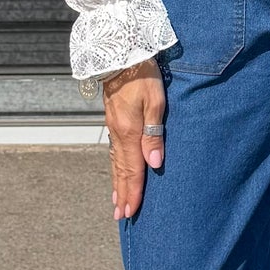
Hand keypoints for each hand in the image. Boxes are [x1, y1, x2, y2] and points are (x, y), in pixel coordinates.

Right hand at [102, 59, 165, 219]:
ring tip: (117, 202)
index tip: (131, 213)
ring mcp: (114, 127)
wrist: (118, 53)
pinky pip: (114, 151)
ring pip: (115, 163)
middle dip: (123, 194)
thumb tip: (155, 164)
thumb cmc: (142, 74)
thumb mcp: (155, 101)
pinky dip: (114, 168)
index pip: (132, 170)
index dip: (133, 192)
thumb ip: (155, 134)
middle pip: (121, 171)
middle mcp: (119, 134)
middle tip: (122, 217)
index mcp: (129, 132)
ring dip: (117, 184)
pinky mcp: (114, 120)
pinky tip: (116, 172)